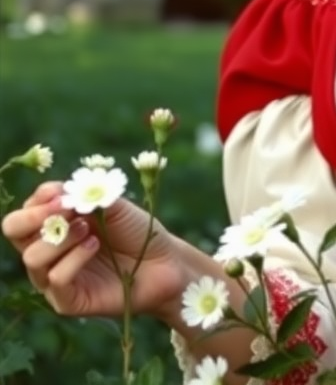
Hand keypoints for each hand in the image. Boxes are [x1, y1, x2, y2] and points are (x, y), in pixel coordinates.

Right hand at [2, 181, 186, 319]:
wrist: (165, 261)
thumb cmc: (137, 230)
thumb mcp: (114, 204)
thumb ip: (88, 196)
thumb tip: (61, 191)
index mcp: (55, 224)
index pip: (26, 210)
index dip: (39, 198)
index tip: (61, 192)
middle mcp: (49, 251)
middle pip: (14, 231)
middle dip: (34, 216)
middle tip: (63, 208)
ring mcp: (54, 278)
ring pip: (33, 256)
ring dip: (61, 237)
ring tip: (89, 230)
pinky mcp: (68, 300)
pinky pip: (55, 279)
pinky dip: (74, 259)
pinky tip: (94, 246)